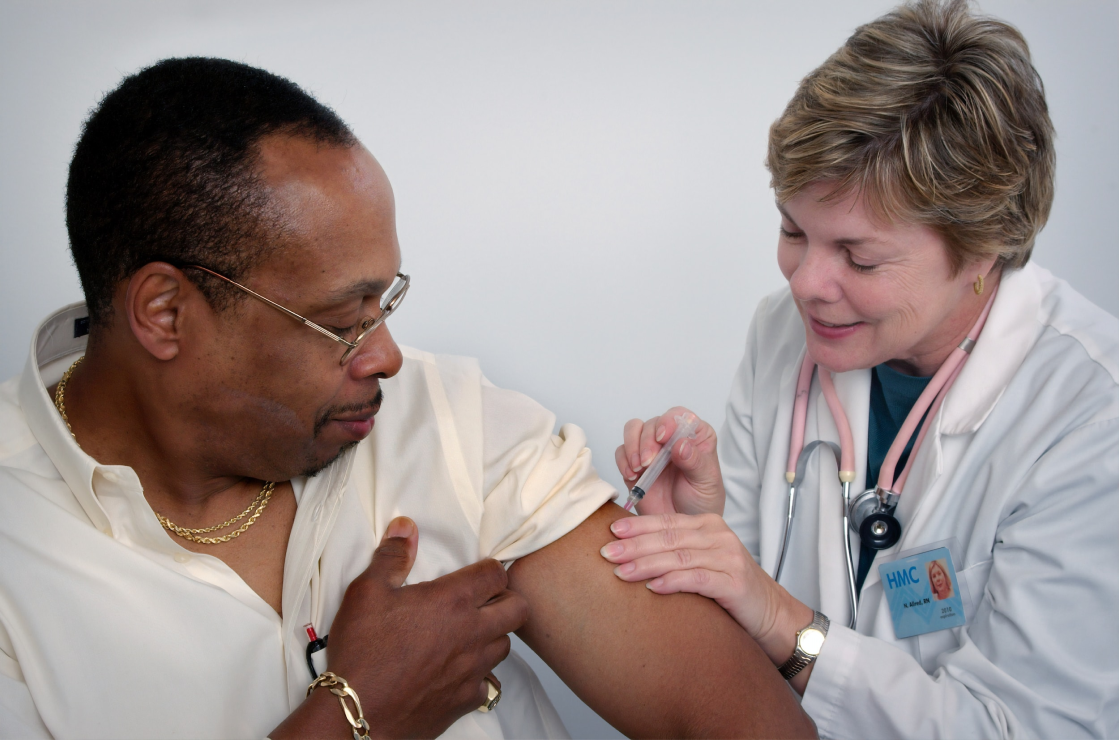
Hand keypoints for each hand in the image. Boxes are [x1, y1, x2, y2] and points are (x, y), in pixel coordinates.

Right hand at [272, 517, 527, 738]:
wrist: (357, 711)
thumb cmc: (362, 651)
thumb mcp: (367, 592)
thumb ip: (392, 556)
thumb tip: (406, 528)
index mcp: (453, 601)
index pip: (496, 573)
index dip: (490, 569)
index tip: (477, 572)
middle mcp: (473, 633)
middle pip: (518, 609)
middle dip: (507, 599)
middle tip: (485, 600)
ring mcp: (473, 669)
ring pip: (506, 647)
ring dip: (494, 636)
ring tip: (471, 633)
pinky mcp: (466, 700)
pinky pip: (488, 684)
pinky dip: (479, 676)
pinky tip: (459, 672)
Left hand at [600, 513, 812, 671]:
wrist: (769, 612)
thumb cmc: (728, 587)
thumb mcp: (700, 561)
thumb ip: (674, 551)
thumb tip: (628, 551)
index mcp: (708, 525)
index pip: (666, 522)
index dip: (637, 526)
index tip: (611, 532)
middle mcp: (718, 535)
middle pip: (669, 538)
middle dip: (635, 545)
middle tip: (607, 553)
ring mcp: (728, 557)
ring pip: (679, 557)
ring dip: (647, 565)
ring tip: (622, 573)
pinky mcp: (734, 582)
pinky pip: (697, 579)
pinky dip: (673, 581)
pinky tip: (654, 587)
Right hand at [615, 407, 723, 515]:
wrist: (682, 529)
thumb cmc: (702, 501)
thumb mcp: (706, 482)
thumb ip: (695, 462)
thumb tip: (680, 444)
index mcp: (695, 436)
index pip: (679, 415)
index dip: (669, 421)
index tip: (663, 438)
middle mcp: (671, 438)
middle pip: (653, 423)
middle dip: (647, 440)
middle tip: (648, 462)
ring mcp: (651, 450)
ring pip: (634, 430)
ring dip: (632, 446)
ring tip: (638, 468)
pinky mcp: (634, 463)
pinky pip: (621, 452)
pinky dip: (623, 461)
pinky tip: (631, 475)